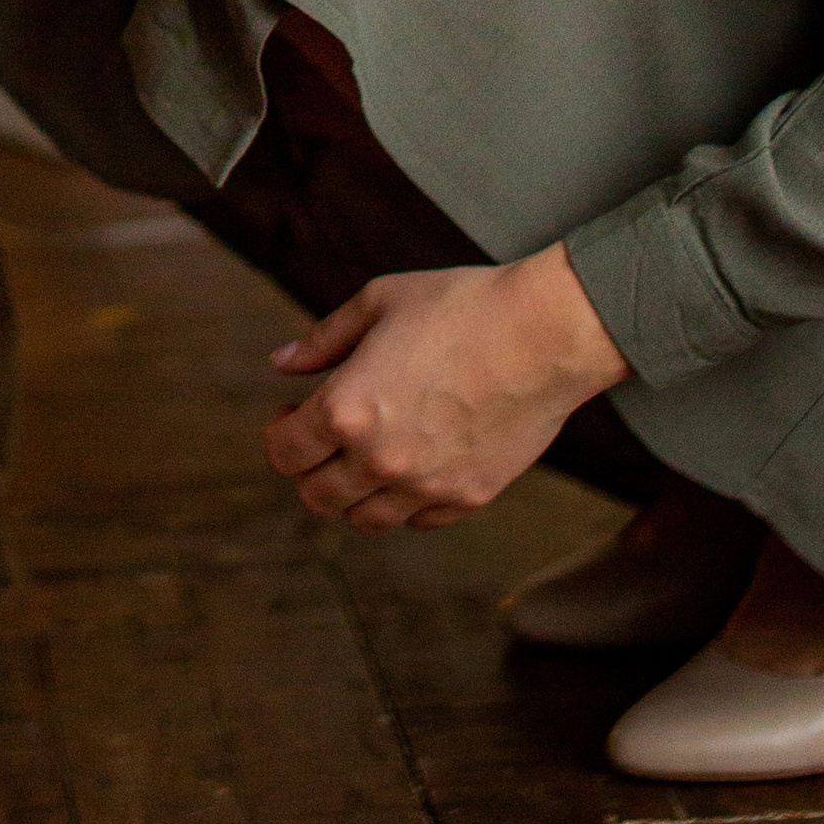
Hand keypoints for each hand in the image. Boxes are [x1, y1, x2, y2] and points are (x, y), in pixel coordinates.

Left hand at [261, 246, 629, 532]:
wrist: (544, 332)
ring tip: (366, 454)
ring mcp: (426, 486)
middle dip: (310, 468)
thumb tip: (280, 363)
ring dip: (354, 492)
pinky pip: (419, 520)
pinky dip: (405, 501)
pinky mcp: (469, 497)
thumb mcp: (377, 302)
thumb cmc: (460, 305)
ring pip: (365, 519)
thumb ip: (323, 340)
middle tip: (324, 437)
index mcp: (346, 410)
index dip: (279, 433)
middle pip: (316, 496)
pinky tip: (413, 464)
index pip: (284, 453)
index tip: (290, 414)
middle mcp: (380, 460)